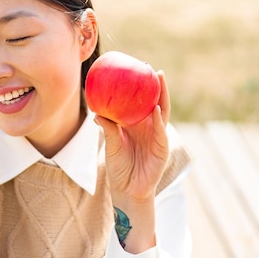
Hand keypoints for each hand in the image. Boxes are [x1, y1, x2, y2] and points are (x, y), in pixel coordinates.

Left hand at [95, 70, 170, 201]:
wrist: (128, 189)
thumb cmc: (119, 167)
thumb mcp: (111, 145)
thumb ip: (107, 129)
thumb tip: (96, 113)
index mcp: (135, 124)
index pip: (139, 101)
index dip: (139, 87)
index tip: (134, 69)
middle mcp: (148, 127)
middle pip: (154, 101)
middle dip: (154, 85)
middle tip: (149, 67)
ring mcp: (157, 135)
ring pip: (162, 111)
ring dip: (162, 95)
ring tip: (158, 79)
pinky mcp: (162, 147)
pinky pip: (161, 131)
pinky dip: (160, 119)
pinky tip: (157, 109)